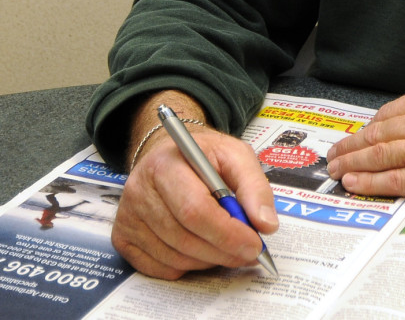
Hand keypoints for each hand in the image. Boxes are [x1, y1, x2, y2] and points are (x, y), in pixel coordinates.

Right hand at [112, 97, 277, 278]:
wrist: (169, 153)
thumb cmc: (204, 155)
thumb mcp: (235, 154)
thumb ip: (254, 186)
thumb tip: (265, 224)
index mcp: (166, 163)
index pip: (195, 209)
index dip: (227, 232)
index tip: (254, 244)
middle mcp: (139, 190)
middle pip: (183, 236)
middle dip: (222, 250)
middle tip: (248, 253)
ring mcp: (127, 216)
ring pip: (172, 255)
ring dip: (208, 260)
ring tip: (229, 248)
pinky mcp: (123, 237)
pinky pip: (157, 267)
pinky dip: (186, 266)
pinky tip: (203, 250)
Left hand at [324, 86, 404, 202]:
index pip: (390, 112)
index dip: (369, 126)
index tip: (358, 134)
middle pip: (378, 134)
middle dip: (352, 145)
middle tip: (335, 154)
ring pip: (380, 156)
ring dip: (353, 163)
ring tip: (337, 170)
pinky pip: (394, 180)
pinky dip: (370, 182)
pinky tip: (355, 183)